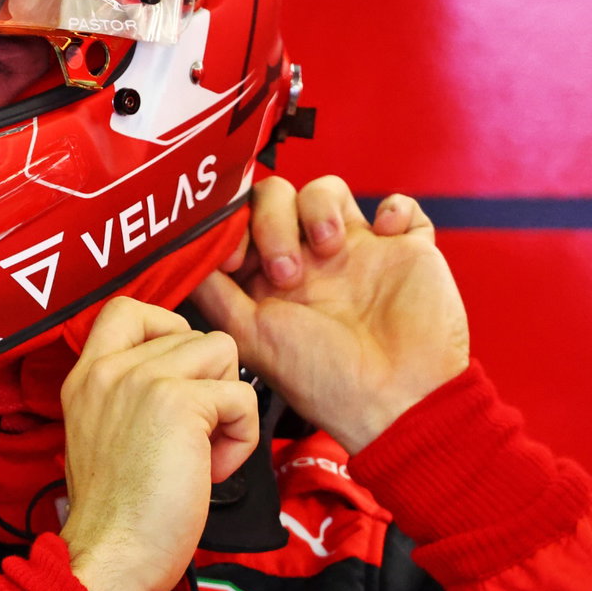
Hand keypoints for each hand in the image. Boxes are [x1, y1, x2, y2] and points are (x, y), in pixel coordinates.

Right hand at [58, 297, 257, 590]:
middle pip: (193, 336)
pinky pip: (242, 397)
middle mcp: (110, 369)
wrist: (111, 554)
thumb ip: (124, 397)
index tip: (177, 377)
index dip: (168, 330)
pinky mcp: (180, 403)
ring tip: (203, 449)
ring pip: (222, 353)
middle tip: (189, 438)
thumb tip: (181, 383)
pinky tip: (211, 469)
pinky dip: (241, 438)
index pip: (127, 309)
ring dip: (227, 405)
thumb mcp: (100, 435)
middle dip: (206, 387)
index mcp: (86, 376)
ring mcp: (143, 380)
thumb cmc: (115, 513)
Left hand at [192, 176, 469, 453]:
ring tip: (330, 248)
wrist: (398, 401)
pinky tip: (387, 235)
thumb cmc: (325, 381)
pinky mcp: (405, 250)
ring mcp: (357, 252)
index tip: (234, 259)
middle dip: (272, 220)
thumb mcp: (251, 336)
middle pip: (277, 196)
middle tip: (287, 272)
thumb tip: (186, 257)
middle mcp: (310, 261)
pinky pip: (401, 206)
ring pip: (328, 189)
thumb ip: (215, 293)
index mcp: (270, 280)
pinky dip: (394, 208)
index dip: (232, 226)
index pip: (241, 222)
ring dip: (321, 206)